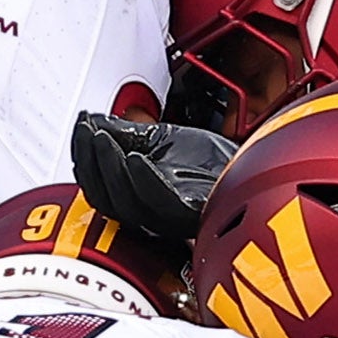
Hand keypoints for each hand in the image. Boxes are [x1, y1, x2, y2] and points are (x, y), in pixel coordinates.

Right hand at [71, 108, 235, 250]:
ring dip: (110, 167)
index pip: (98, 185)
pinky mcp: (192, 213)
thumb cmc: (214, 163)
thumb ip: (126, 134)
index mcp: (138, 197)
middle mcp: (150, 213)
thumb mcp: (161, 138)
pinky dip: (143, 180)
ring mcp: (170, 216)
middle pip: (105, 198)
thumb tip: (90, 121)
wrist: (256, 168)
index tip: (81, 128)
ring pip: (126, 202)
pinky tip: (135, 158)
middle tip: (89, 131)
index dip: (84, 157)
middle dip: (91, 161)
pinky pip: (160, 202)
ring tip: (104, 138)